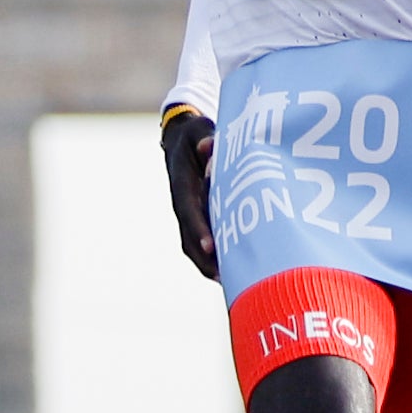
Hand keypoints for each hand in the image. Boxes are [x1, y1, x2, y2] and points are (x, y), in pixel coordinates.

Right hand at [162, 114, 217, 278]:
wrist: (180, 140)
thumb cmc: (195, 134)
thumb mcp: (198, 130)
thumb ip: (205, 138)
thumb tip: (208, 146)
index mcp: (181, 182)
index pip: (188, 209)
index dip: (198, 228)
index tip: (209, 246)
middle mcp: (181, 202)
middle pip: (188, 236)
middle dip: (204, 258)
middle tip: (224, 277)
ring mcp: (187, 213)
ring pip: (192, 245)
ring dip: (207, 264)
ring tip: (231, 282)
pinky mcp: (195, 218)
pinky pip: (200, 242)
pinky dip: (212, 258)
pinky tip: (232, 271)